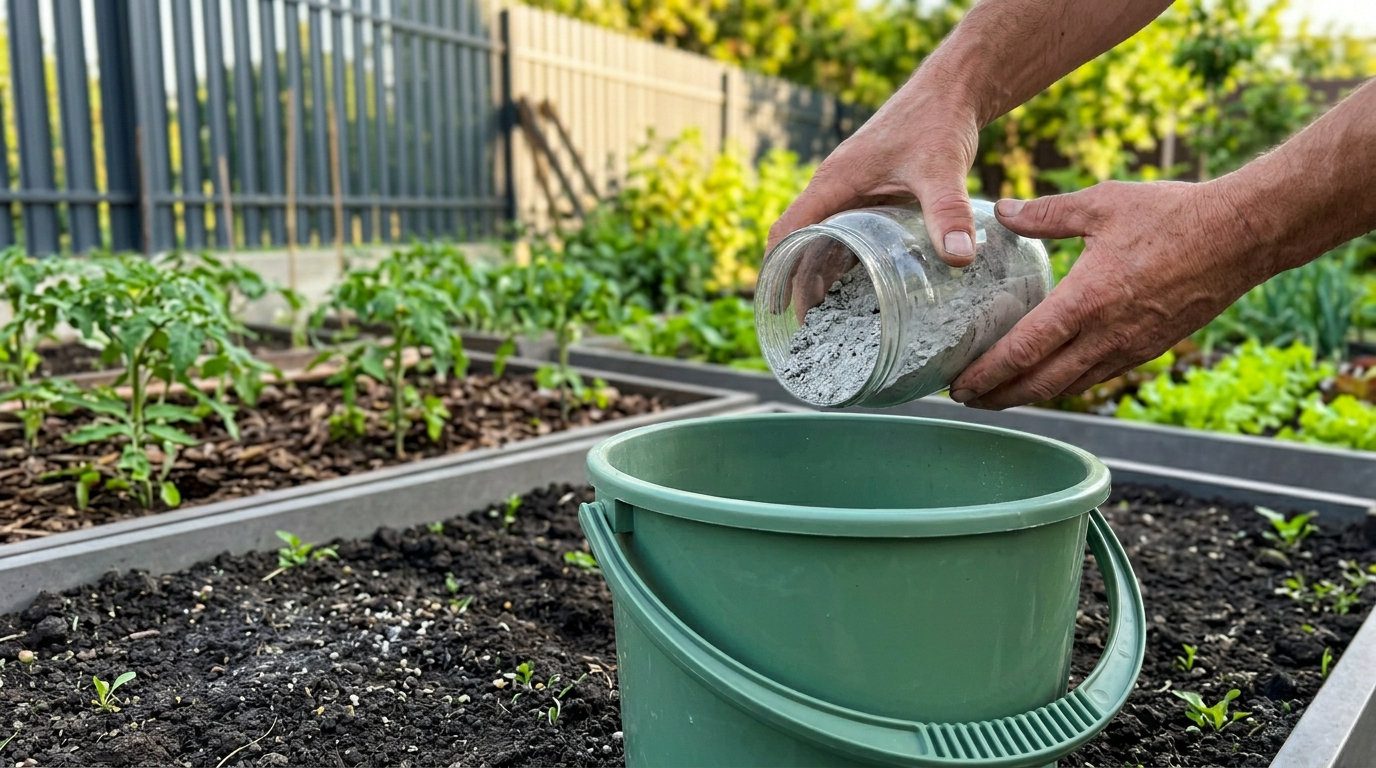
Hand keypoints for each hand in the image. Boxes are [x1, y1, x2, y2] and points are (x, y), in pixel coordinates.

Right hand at [767, 84, 983, 316]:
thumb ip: (947, 212)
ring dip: (818, 276)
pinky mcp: (873, 196)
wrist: (953, 90)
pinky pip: (848, 236)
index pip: (787, 231)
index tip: (774, 306)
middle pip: (799, 243)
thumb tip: (960, 259)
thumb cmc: (936, 120)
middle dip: (796, 283)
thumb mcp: (940, 168)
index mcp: (834, 183)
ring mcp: (853, 193)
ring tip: (824, 320)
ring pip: (822, 241)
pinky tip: (857, 291)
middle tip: (803, 328)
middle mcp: (836, 190)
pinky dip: (845, 264)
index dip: (776, 269)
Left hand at [949, 180, 1272, 409]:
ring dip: (1029, 397)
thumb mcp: (1101, 204)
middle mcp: (1107, 335)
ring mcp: (1131, 348)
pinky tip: (1048, 378)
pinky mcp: (1150, 349)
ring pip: (1070, 387)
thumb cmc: (1173, 214)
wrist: (1243, 234)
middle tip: (963, 400)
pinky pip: (1097, 377)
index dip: (987, 375)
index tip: (957, 386)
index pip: (1024, 351)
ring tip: (997, 396)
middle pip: (1041, 384)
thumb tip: (1001, 210)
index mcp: (1087, 301)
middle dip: (998, 397)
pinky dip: (1065, 384)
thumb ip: (1046, 213)